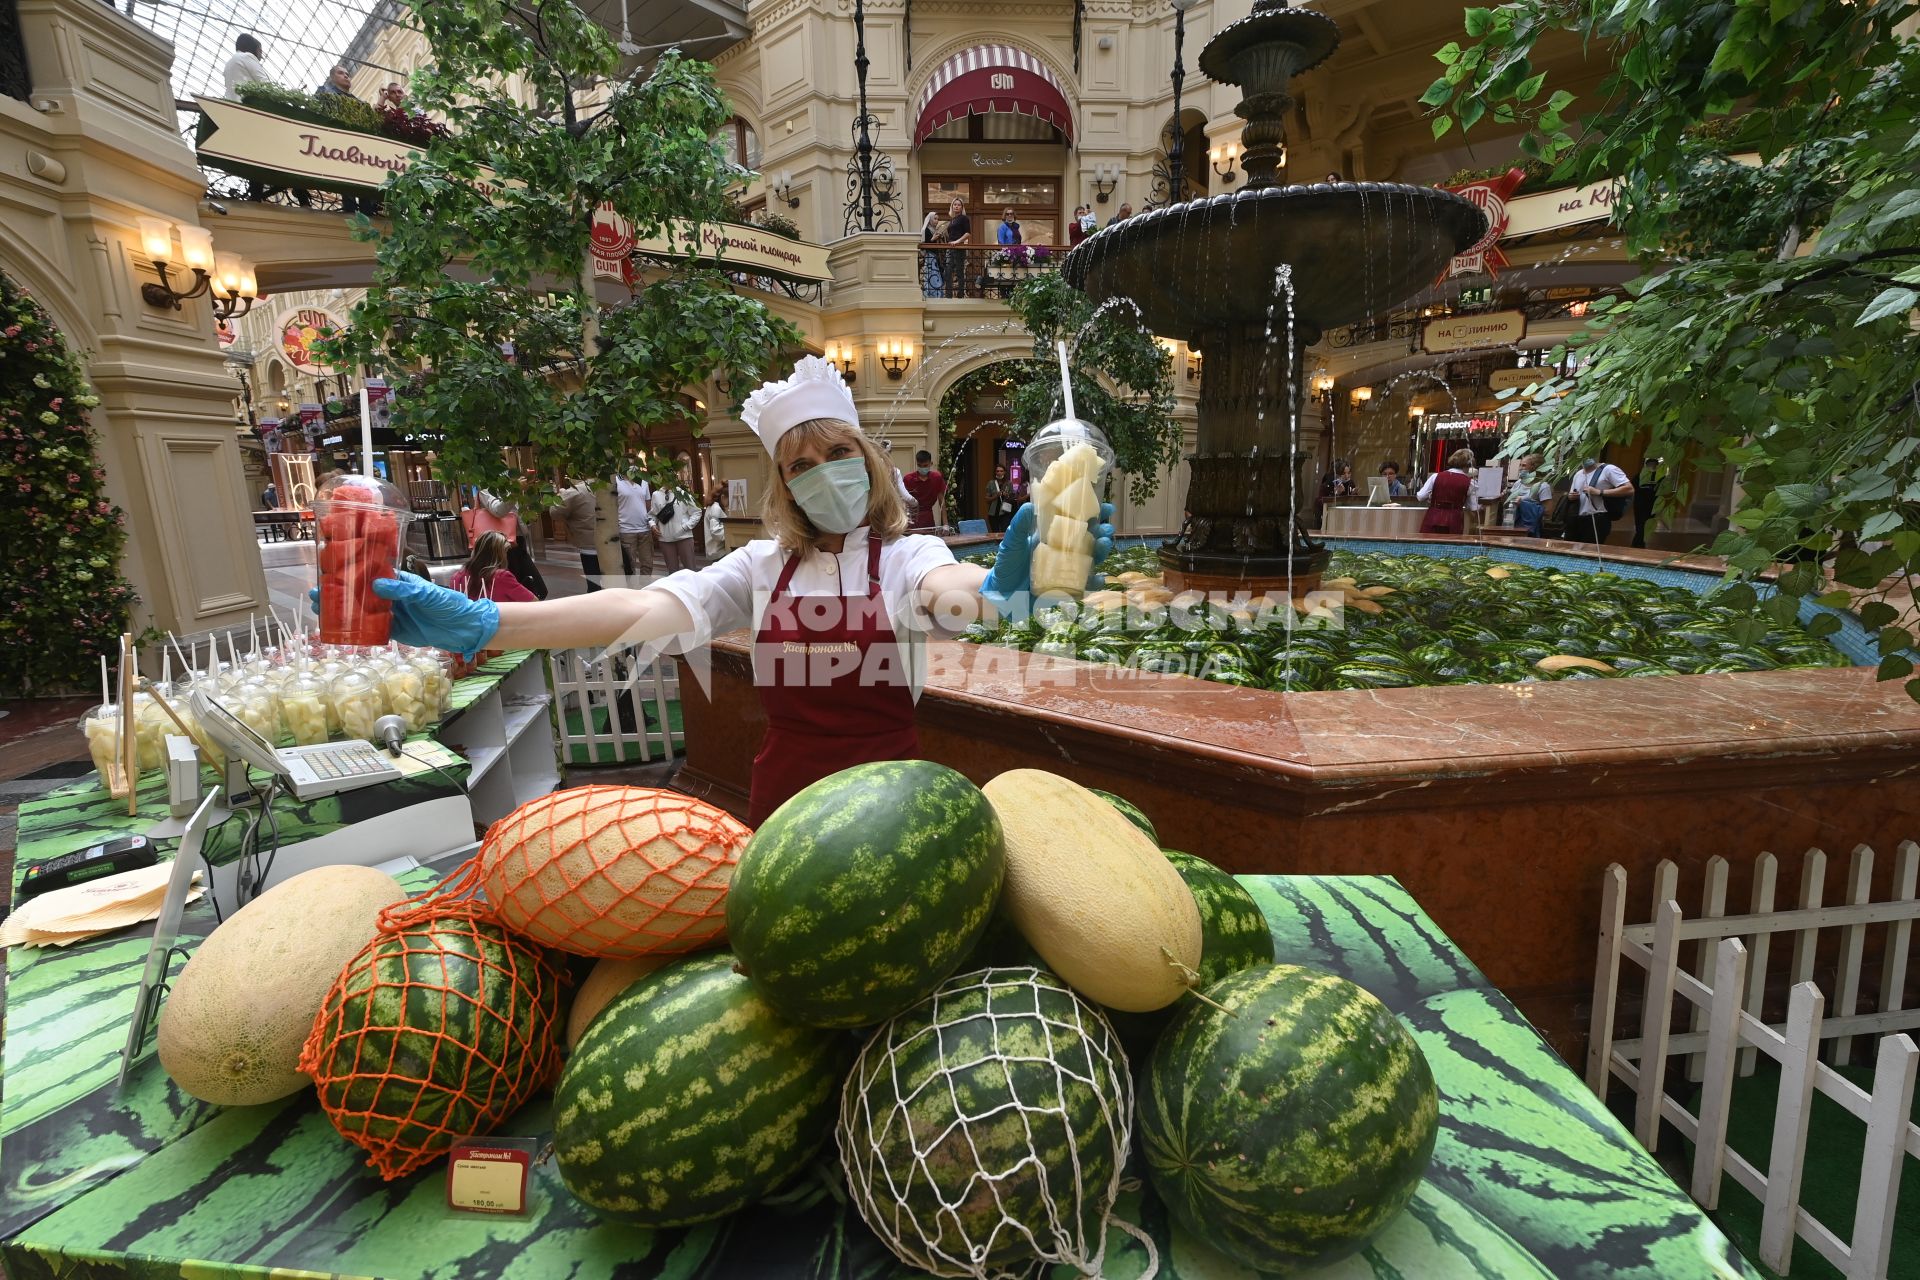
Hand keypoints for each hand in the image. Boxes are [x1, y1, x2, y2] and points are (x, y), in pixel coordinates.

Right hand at [307, 572, 500, 657]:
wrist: (463, 629)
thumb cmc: (448, 604)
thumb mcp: (428, 594)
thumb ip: (404, 590)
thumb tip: (378, 584)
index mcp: (398, 581)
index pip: (369, 572)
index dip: (349, 572)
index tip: (328, 571)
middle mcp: (391, 595)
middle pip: (359, 593)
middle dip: (337, 593)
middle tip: (314, 594)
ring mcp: (391, 613)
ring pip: (361, 611)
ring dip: (342, 612)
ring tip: (319, 611)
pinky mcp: (394, 631)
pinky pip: (371, 630)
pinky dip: (356, 630)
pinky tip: (339, 631)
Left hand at [978, 502, 1117, 605]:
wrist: (1002, 592)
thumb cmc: (1008, 563)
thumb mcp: (1012, 542)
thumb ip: (1019, 526)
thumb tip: (1028, 506)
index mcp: (1056, 535)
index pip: (1079, 521)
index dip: (1095, 513)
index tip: (1107, 506)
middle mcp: (1066, 551)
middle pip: (1091, 539)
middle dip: (1103, 532)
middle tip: (1107, 528)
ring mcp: (1069, 569)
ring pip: (1092, 560)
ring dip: (1102, 552)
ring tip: (1104, 544)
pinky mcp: (1067, 588)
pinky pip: (1084, 585)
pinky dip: (1094, 582)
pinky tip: (1099, 578)